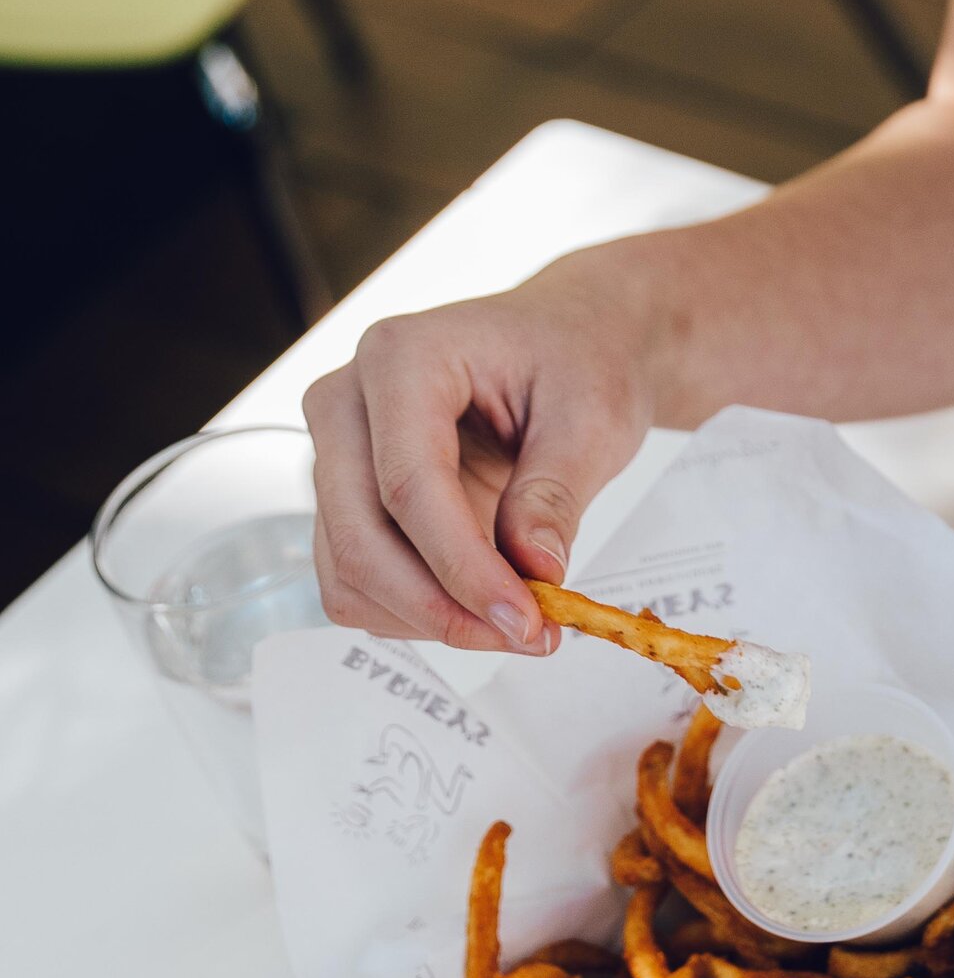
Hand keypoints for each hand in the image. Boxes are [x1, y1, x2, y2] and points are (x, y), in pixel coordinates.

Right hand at [306, 259, 660, 656]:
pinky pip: (356, 578)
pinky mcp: (346, 497)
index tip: (526, 620)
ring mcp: (336, 452)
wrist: (566, 341)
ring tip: (517, 621)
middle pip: (359, 536)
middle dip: (441, 607)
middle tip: (527, 636)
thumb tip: (534, 572)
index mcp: (402, 357)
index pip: (409, 484)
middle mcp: (347, 400)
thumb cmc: (578, 358)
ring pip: (347, 570)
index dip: (462, 566)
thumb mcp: (594, 414)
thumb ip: (555, 492)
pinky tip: (481, 606)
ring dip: (428, 618)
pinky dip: (414, 612)